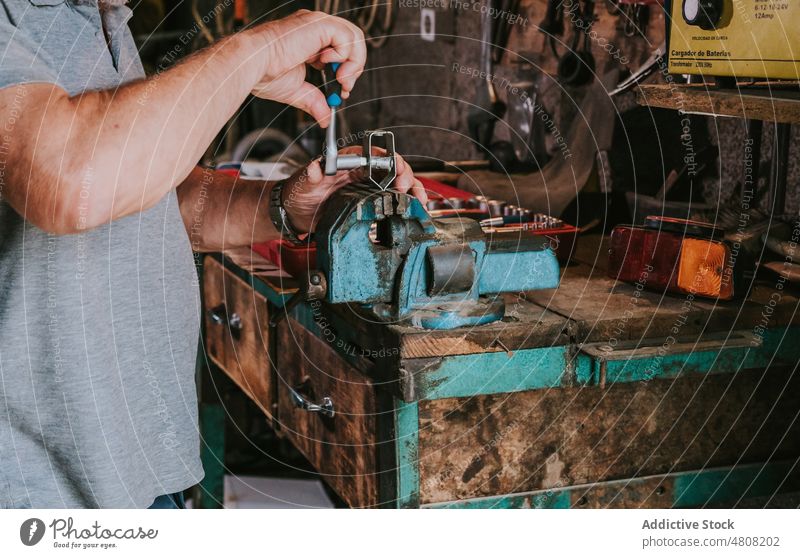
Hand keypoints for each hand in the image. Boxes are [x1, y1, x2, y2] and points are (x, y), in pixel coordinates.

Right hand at [247, 10, 365, 127]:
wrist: (253, 66)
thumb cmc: (264, 73)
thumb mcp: (297, 91)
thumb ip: (314, 101)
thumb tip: (325, 118)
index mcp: (309, 40)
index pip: (341, 50)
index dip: (347, 70)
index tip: (341, 89)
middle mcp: (315, 28)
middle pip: (352, 41)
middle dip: (355, 67)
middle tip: (344, 86)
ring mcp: (317, 23)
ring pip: (354, 36)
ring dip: (354, 62)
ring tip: (340, 79)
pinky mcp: (318, 24)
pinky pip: (346, 36)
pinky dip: (345, 55)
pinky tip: (327, 64)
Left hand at [280, 146, 427, 234]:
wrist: (295, 214)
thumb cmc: (299, 192)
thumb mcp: (303, 183)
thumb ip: (311, 175)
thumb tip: (316, 166)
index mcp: (349, 161)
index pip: (375, 154)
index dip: (389, 159)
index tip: (396, 169)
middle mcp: (361, 171)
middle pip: (392, 168)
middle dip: (404, 176)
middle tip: (406, 189)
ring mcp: (367, 187)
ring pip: (397, 183)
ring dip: (412, 189)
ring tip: (420, 200)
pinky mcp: (369, 203)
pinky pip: (392, 199)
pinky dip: (407, 202)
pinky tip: (417, 208)